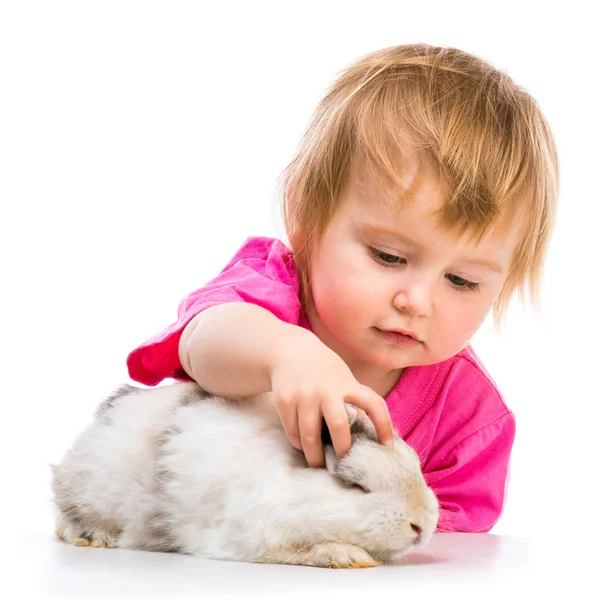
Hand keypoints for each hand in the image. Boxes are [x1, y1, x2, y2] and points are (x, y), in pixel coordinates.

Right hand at [269, 331, 393, 467]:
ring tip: (320, 465)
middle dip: (342, 451)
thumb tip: (372, 437)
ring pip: (310, 436)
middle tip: (343, 466)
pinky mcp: (285, 400)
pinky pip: (293, 432)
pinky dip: (299, 444)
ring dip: (316, 457)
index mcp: (347, 384)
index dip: (384, 425)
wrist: (289, 351)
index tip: (388, 447)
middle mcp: (326, 389)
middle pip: (338, 426)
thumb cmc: (324, 371)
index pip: (373, 404)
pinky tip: (304, 446)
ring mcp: (304, 395)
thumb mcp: (343, 379)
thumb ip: (355, 404)